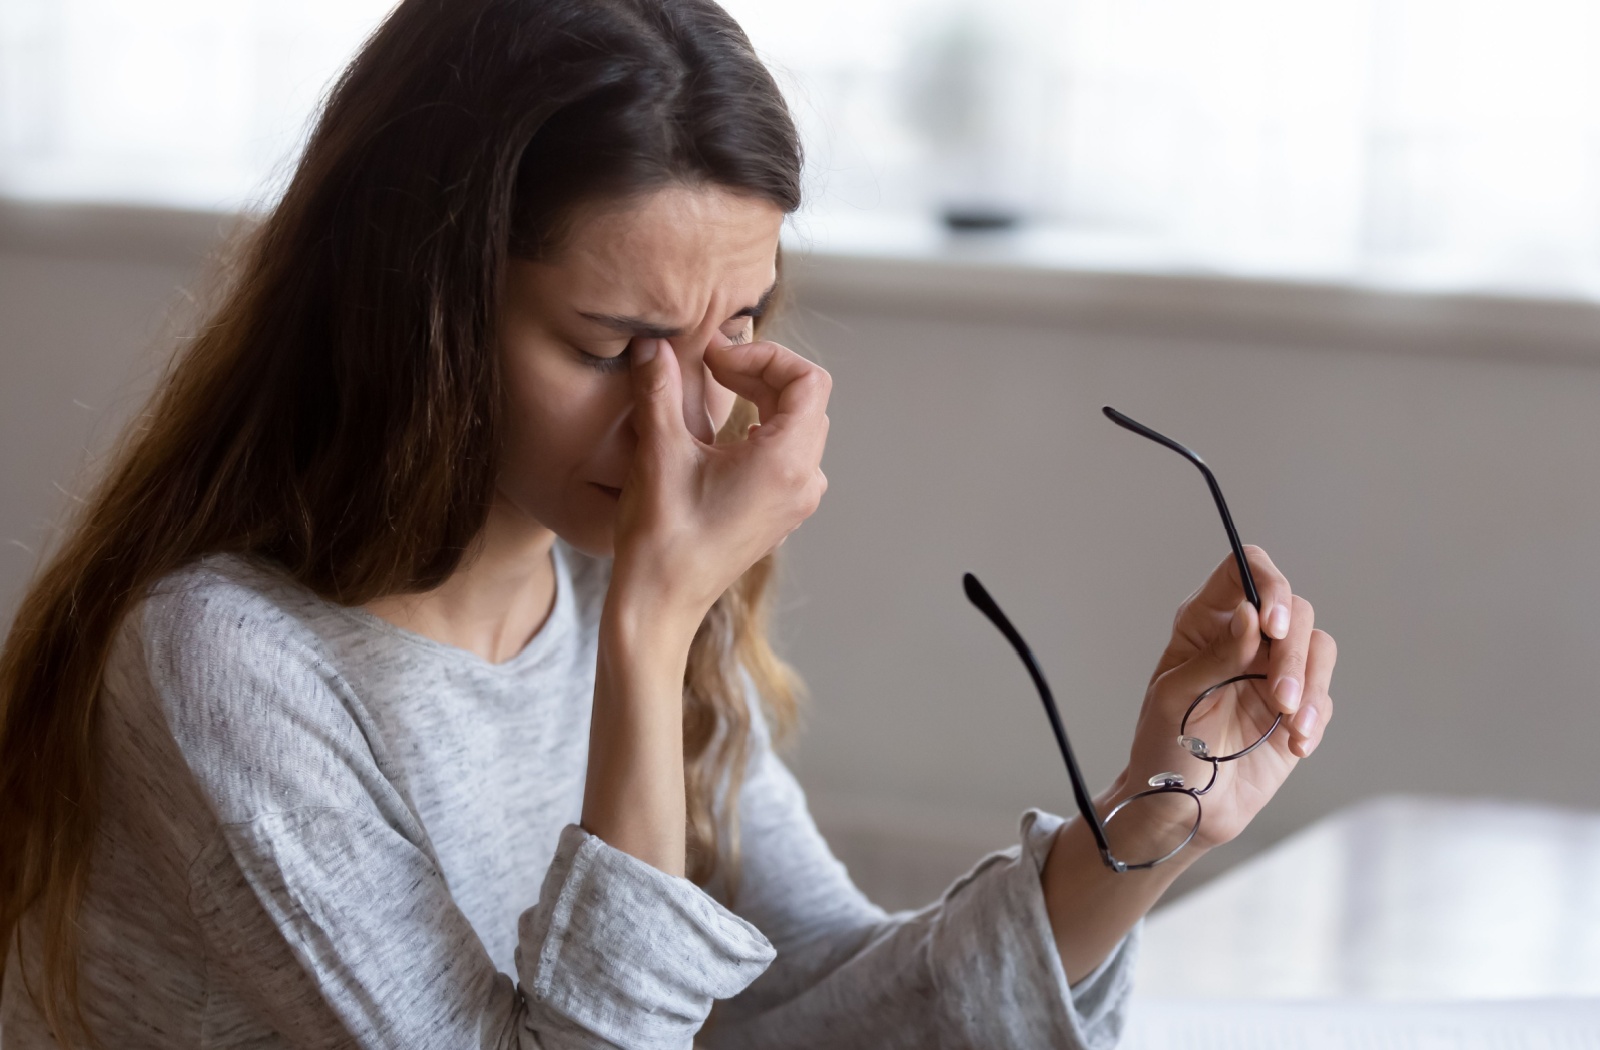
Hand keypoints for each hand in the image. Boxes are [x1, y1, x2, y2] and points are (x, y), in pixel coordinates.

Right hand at [611, 334, 829, 631]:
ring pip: (799, 427)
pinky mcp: (781, 514)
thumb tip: (652, 344)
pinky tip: (722, 434)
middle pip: (806, 400)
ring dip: (763, 399)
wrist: (660, 603)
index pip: (808, 380)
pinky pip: (788, 456)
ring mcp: (796, 501)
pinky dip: (762, 429)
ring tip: (718, 391)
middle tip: (711, 367)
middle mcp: (804, 481)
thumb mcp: (658, 451)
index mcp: (786, 462)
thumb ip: (659, 389)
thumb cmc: (662, 536)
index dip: (765, 355)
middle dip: (761, 372)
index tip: (717, 357)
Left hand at [1115, 546, 1335, 851]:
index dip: (1267, 583)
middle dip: (1293, 652)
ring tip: (1290, 723)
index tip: (1274, 624)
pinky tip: (1295, 743)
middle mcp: (1244, 639)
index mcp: (1204, 624)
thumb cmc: (1163, 748)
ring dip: (1311, 684)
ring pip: (1318, 648)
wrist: (1183, 808)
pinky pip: (1324, 696)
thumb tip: (1250, 614)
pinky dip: (1316, 717)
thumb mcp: (1176, 698)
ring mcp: (1272, 673)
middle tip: (1280, 696)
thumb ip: (1215, 656)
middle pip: (1294, 610)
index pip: (1242, 570)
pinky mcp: (1297, 709)